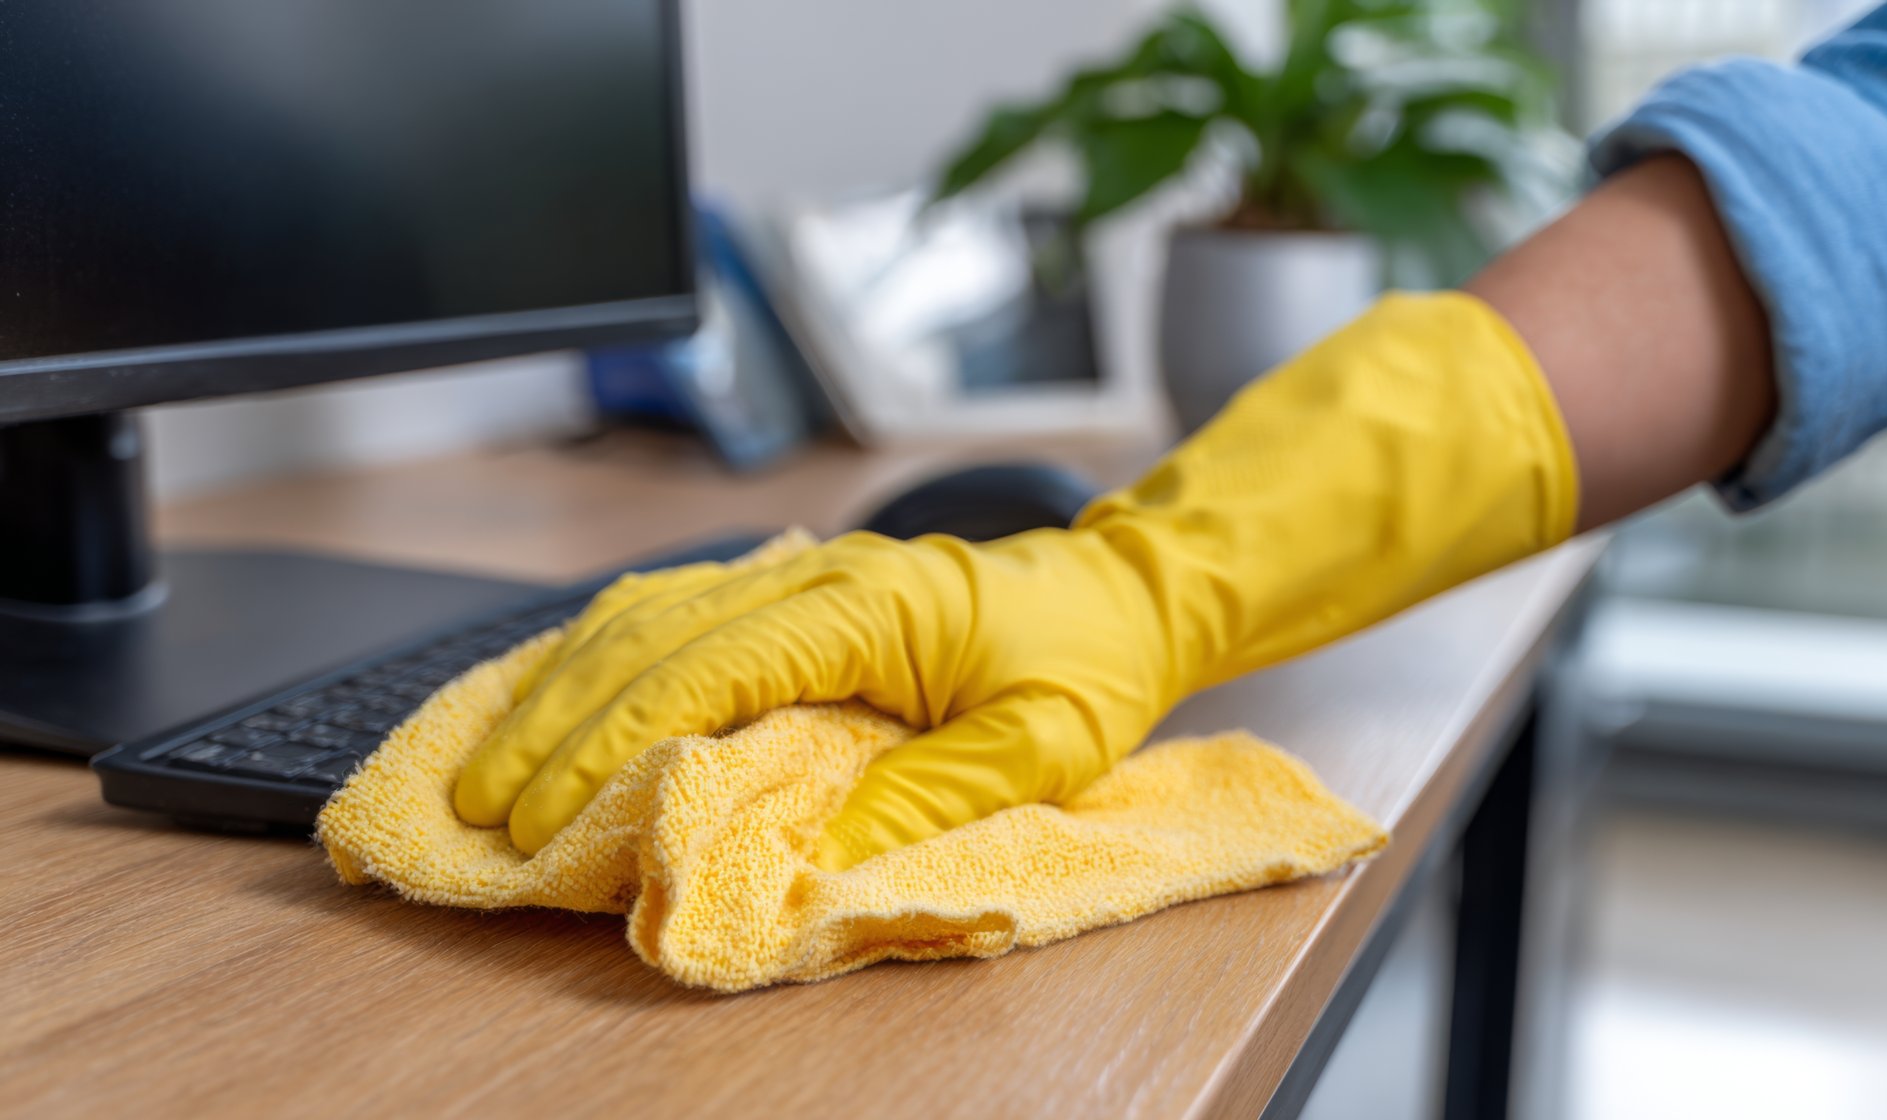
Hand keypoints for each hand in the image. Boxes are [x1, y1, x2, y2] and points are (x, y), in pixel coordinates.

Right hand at [454, 292, 1578, 866]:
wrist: (1121, 592)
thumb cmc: (1086, 664)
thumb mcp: (1039, 746)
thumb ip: (931, 793)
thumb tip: (819, 855)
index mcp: (868, 608)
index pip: (704, 669)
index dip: (607, 739)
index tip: (538, 807)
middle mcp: (819, 576)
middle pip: (649, 638)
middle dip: (554, 722)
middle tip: (479, 804)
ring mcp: (803, 573)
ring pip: (647, 614)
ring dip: (561, 685)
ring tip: (491, 757)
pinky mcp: (800, 589)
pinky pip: (679, 611)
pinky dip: (606, 655)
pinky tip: (563, 693)